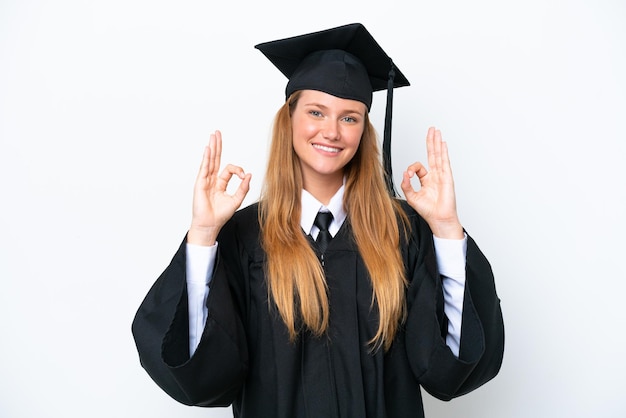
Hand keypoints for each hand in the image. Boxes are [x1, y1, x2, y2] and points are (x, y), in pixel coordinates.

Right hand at [188, 130, 251, 245]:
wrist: (210, 225)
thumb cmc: (220, 215)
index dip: (238, 169)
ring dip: (212, 148)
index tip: (243, 176)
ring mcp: (205, 181)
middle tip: (217, 133)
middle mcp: (212, 180)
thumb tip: (249, 175)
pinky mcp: (200, 184)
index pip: (229, 169)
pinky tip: (208, 149)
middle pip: (215, 159)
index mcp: (220, 183)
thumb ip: (243, 188)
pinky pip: (204, 168)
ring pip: (209, 161)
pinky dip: (206, 158)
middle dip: (217, 146)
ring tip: (213, 136)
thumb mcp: (236, 200)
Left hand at [400, 127, 463, 238]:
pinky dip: (443, 152)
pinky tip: (442, 143)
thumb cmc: (428, 210)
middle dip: (430, 141)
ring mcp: (442, 175)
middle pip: (432, 154)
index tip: (408, 174)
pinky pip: (445, 162)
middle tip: (430, 130)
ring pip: (438, 155)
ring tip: (435, 131)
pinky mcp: (447, 177)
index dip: (411, 168)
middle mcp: (435, 176)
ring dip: (436, 142)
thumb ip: (406, 185)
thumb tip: (404, 174)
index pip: (418, 167)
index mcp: (426, 180)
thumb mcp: (411, 197)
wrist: (439, 218)